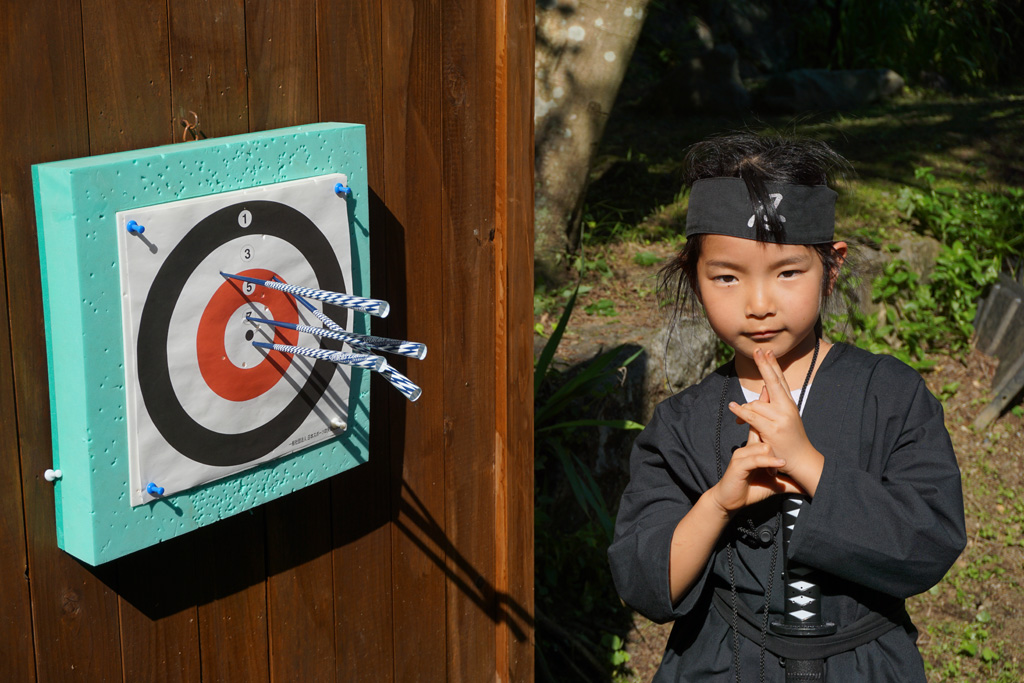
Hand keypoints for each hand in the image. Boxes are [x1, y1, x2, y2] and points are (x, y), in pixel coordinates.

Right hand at [709, 386, 804, 514]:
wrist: (731, 501)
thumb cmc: (752, 490)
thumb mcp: (773, 484)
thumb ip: (786, 480)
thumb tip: (804, 485)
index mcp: (754, 448)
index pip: (761, 426)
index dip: (766, 411)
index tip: (772, 394)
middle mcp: (747, 447)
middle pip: (759, 429)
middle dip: (769, 421)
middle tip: (775, 412)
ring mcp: (742, 455)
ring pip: (762, 445)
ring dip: (773, 457)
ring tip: (781, 468)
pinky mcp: (739, 464)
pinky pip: (757, 459)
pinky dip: (769, 462)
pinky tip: (780, 465)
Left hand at [726, 348, 823, 495]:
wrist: (801, 460)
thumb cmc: (788, 440)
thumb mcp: (782, 420)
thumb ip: (771, 405)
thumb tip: (761, 391)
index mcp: (789, 404)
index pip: (780, 380)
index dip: (773, 365)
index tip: (767, 351)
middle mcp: (787, 408)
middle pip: (773, 382)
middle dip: (765, 365)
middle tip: (758, 350)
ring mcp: (780, 418)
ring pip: (756, 404)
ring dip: (746, 411)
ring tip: (740, 418)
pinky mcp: (772, 430)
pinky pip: (752, 417)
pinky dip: (741, 413)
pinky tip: (734, 408)